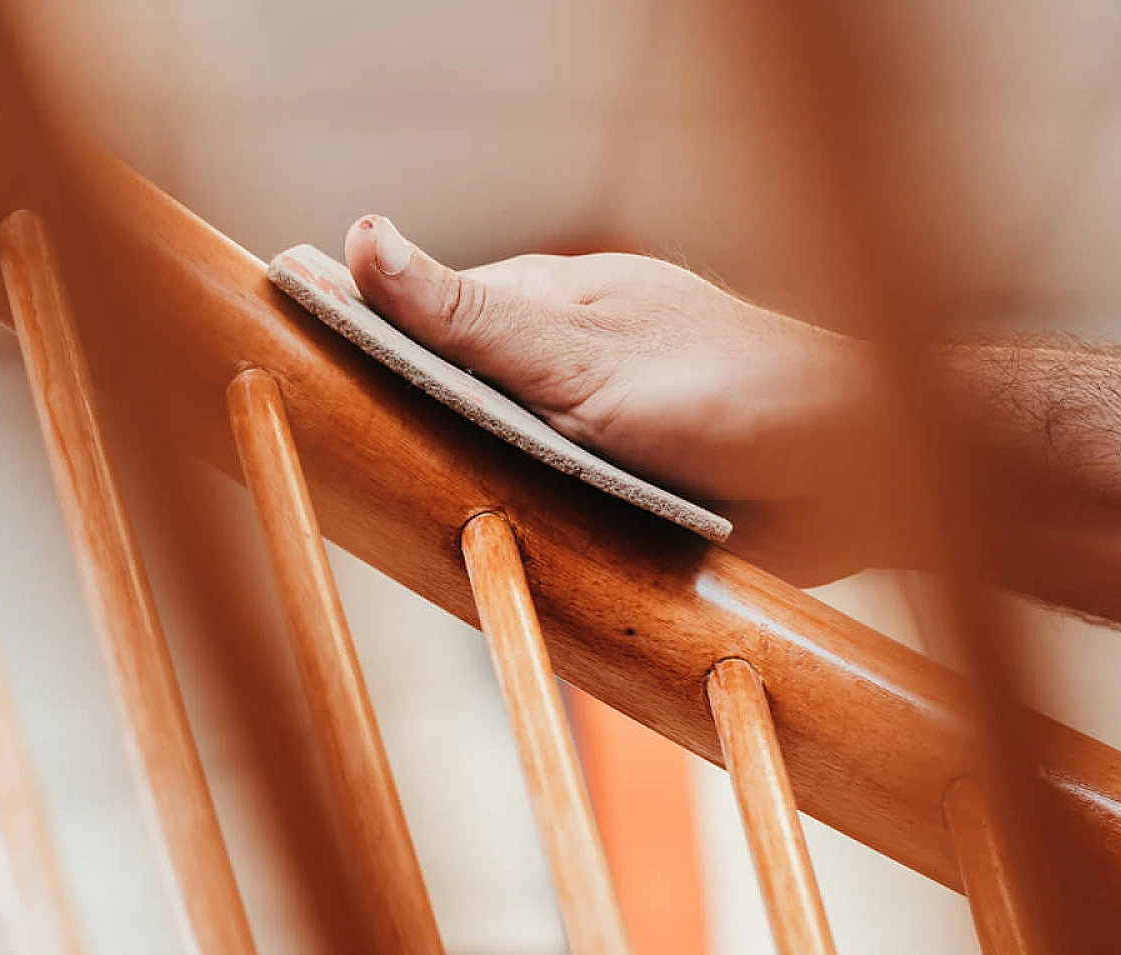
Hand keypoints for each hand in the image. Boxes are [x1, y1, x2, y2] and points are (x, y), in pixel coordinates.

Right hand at [344, 215, 874, 582]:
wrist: (849, 476)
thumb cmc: (727, 388)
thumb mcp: (582, 354)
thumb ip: (473, 317)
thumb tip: (362, 240)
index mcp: (548, 311)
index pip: (421, 311)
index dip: (352, 329)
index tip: (272, 336)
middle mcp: (561, 370)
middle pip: (449, 393)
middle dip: (392, 420)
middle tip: (305, 448)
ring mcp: (587, 435)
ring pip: (491, 461)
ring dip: (453, 485)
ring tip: (375, 512)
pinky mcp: (616, 498)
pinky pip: (542, 514)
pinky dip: (510, 528)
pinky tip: (476, 549)